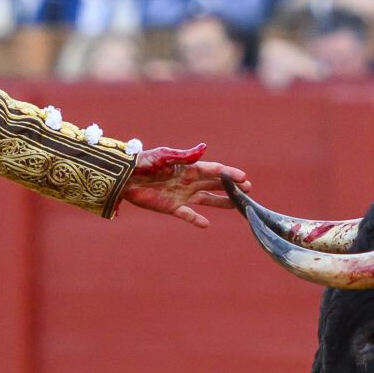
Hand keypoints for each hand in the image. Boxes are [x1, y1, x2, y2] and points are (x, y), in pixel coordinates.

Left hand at [121, 144, 250, 228]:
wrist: (125, 176)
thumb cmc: (145, 162)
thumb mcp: (165, 155)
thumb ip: (185, 155)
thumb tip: (204, 148)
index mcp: (189, 167)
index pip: (214, 171)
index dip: (229, 174)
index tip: (244, 178)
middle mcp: (189, 182)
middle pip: (215, 185)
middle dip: (231, 187)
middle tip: (248, 190)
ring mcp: (182, 195)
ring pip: (206, 200)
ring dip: (221, 202)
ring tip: (236, 206)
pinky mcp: (172, 207)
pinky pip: (187, 214)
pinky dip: (196, 219)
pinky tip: (206, 224)